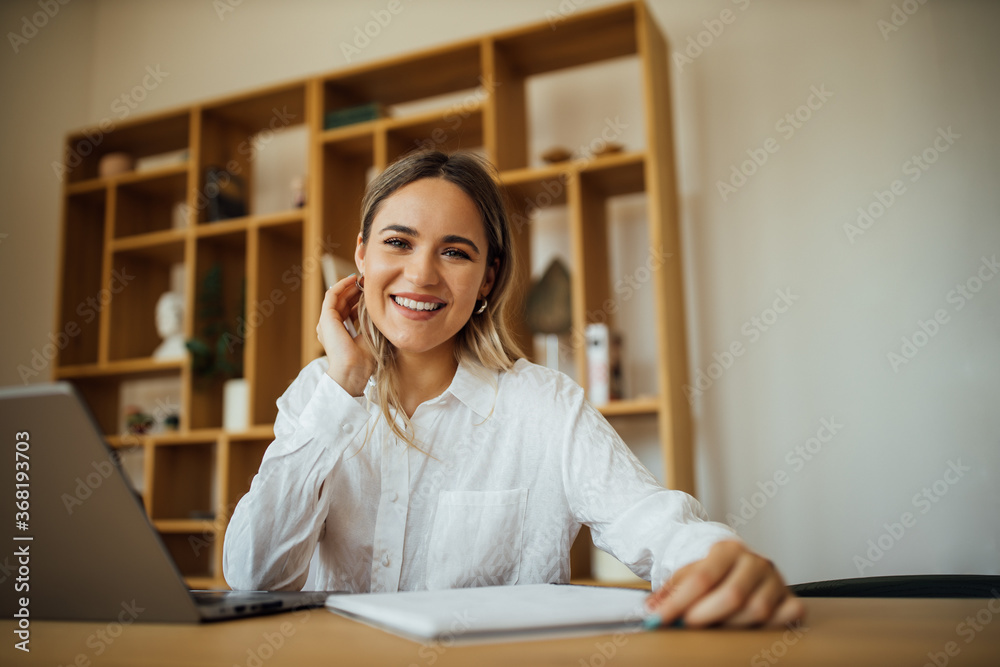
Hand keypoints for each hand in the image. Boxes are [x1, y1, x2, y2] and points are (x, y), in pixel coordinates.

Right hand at [316, 275, 373, 395]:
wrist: (353, 370)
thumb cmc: (365, 359)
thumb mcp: (371, 335)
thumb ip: (371, 321)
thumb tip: (381, 306)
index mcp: (340, 334)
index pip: (350, 311)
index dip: (360, 299)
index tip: (373, 291)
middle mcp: (332, 327)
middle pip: (343, 302)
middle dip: (356, 290)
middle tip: (369, 281)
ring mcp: (327, 322)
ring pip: (338, 297)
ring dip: (350, 286)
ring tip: (363, 278)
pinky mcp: (326, 318)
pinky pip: (332, 295)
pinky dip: (342, 285)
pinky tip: (353, 280)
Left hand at [645, 540, 805, 627]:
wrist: (737, 566)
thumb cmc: (712, 574)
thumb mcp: (688, 575)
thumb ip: (670, 591)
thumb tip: (650, 610)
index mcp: (727, 549)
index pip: (702, 577)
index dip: (679, 601)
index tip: (660, 618)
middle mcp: (755, 562)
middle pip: (733, 594)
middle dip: (705, 614)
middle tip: (688, 624)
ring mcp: (776, 580)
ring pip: (758, 609)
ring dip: (731, 624)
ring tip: (714, 626)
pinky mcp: (790, 598)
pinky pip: (788, 615)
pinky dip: (771, 625)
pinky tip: (750, 628)